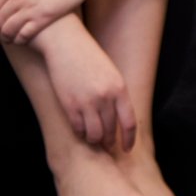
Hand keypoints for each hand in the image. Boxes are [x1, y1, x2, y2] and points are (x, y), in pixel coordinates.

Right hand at [37, 19, 135, 150]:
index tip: (127, 149)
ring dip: (95, 140)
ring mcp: (86, 103)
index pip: (128, 123)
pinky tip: (82, 132)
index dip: (129, 139)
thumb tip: (118, 117)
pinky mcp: (69, 105)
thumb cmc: (91, 59)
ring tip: (94, 140)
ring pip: (94, 134)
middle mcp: (105, 98)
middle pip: (110, 131)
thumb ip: (117, 95)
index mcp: (120, 90)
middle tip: (108, 147)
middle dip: (109, 141)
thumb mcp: (112, 74)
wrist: (67, 47)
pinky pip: (78, 128)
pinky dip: (81, 133)